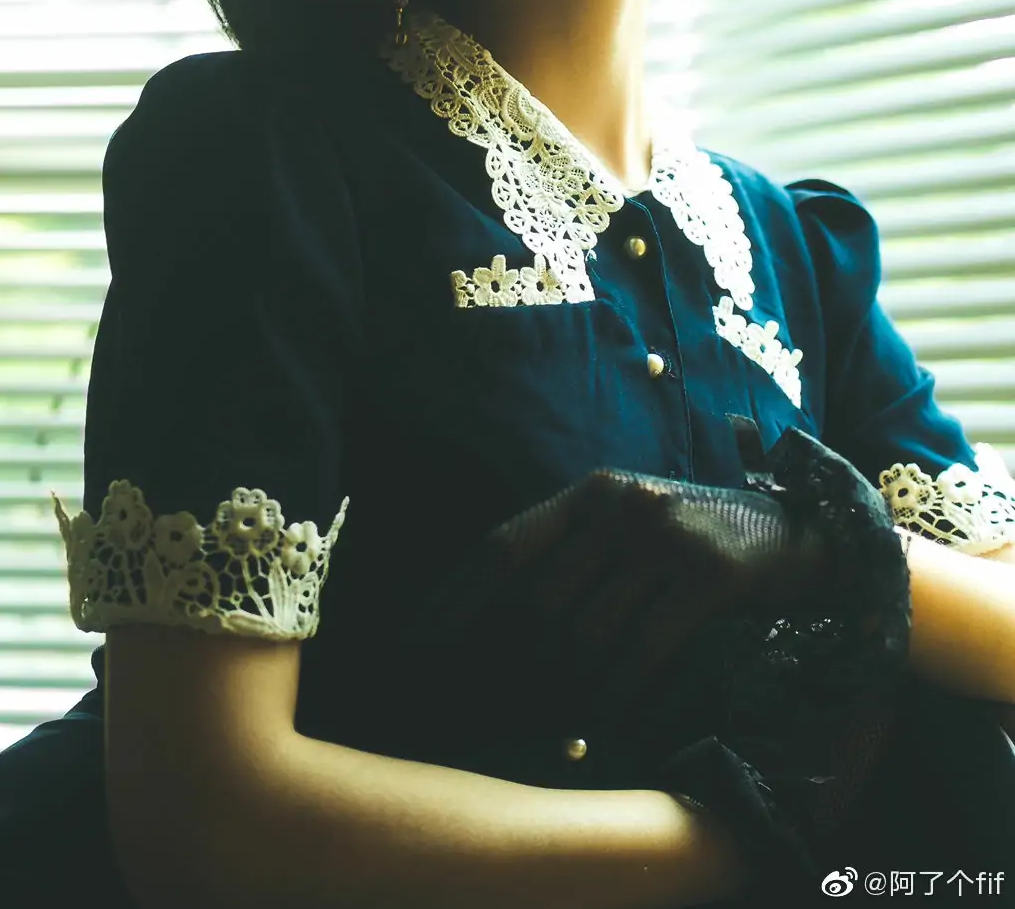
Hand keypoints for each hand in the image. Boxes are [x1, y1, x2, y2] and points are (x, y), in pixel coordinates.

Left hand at [405, 449, 825, 731]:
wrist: (795, 535)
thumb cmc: (692, 541)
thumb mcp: (626, 530)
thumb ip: (570, 559)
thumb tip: (500, 628)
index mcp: (587, 494)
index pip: (502, 546)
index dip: (455, 601)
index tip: (416, 650)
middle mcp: (619, 505)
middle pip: (540, 601)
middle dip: (521, 663)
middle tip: (512, 705)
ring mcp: (664, 536)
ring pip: (588, 631)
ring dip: (572, 686)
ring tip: (565, 714)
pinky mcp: (707, 574)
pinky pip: (641, 649)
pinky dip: (617, 692)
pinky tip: (607, 717)